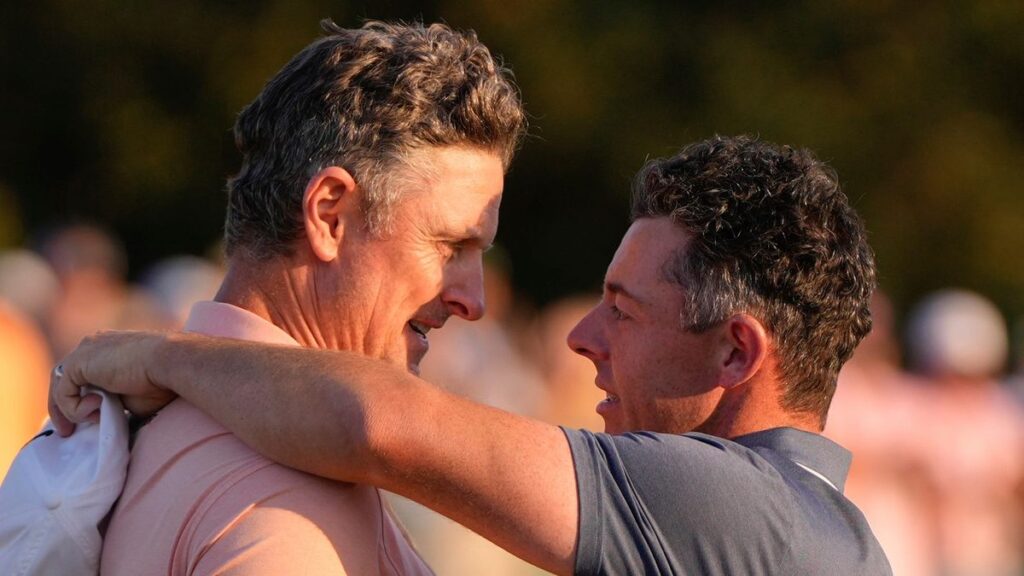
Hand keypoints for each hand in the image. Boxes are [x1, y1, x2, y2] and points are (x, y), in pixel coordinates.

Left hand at [49, 330, 177, 435]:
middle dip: (63, 407)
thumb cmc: (162, 382)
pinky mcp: (78, 361)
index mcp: (107, 349)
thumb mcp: (131, 397)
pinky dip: (74, 407)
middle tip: (69, 431)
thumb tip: (103, 421)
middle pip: (63, 379)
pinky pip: (63, 391)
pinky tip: (97, 409)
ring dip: (70, 410)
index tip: (86, 420)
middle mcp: (92, 345)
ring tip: (93, 420)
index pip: (79, 374)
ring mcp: (84, 351)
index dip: (77, 398)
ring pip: (60, 386)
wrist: (169, 362)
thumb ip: (111, 404)